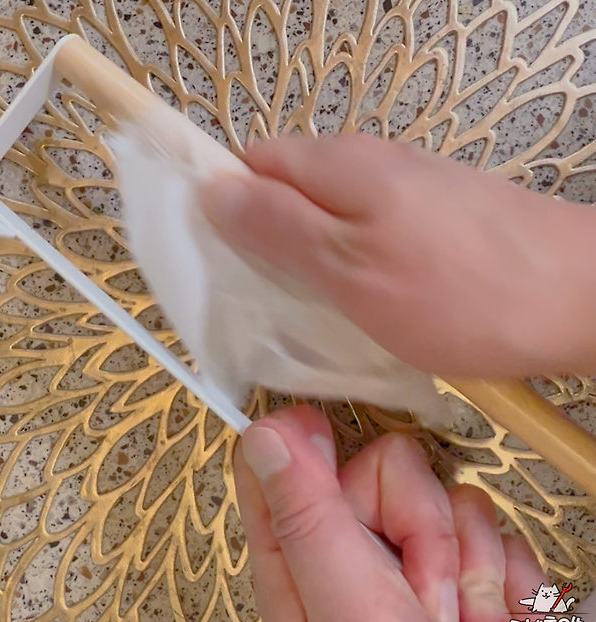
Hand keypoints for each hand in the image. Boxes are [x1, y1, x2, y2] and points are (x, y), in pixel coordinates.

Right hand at [201, 135, 595, 376]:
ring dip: (311, 258)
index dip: (226, 206)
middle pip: (287, 189)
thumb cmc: (456, 293)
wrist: (579, 299)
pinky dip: (352, 264)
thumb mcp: (348, 268)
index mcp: (334, 166)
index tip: (223, 263)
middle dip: (267, 239)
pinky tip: (367, 301)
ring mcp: (404, 187)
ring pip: (328, 214)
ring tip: (318, 309)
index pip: (249, 164)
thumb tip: (212, 191)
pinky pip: (367, 231)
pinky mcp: (432, 214)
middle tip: (272, 299)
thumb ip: (277, 227)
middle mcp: (366, 162)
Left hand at [234, 405, 556, 621]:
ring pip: (457, 501)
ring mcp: (412, 557)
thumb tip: (266, 435)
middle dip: (429, 531)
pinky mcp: (461, 571)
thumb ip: (308, 518)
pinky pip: (499, 536)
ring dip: (475, 577)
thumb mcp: (348, 612)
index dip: (311, 434)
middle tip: (427, 601)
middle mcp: (356, 544)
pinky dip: (509, 591)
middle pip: (392, 467)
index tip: (335, 437)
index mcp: (304, 547)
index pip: (287, 455)